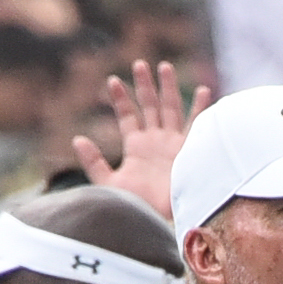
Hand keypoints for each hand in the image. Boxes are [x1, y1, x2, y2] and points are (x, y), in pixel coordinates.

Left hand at [69, 59, 206, 218]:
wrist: (162, 220)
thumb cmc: (136, 206)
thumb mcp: (109, 184)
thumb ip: (94, 162)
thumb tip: (77, 139)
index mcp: (136, 147)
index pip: (128, 116)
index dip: (121, 99)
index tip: (112, 80)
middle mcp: (156, 142)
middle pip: (150, 106)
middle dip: (145, 85)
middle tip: (140, 64)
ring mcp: (174, 143)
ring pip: (171, 109)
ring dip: (168, 88)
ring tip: (163, 66)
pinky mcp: (191, 150)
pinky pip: (198, 125)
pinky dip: (202, 109)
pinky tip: (205, 91)